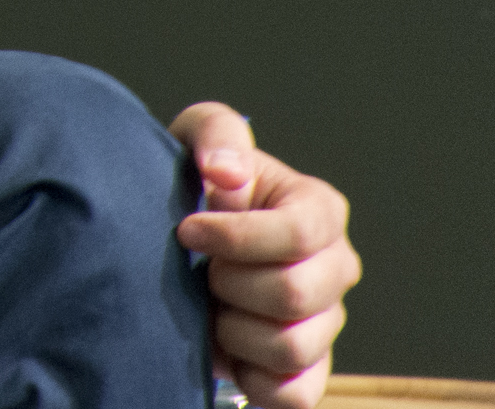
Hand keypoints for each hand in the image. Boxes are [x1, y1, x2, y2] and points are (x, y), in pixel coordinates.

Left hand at [172, 103, 360, 408]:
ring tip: (210, 306)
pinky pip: (291, 394)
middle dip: (229, 283)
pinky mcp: (308, 370)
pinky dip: (249, 376)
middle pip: (293, 294)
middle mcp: (335, 268)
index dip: (234, 237)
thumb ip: (215, 135)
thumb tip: (224, 173)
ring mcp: (326, 323)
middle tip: (203, 271)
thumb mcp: (197, 138)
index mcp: (319, 210)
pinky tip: (222, 345)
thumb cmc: (196, 185)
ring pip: (289, 346)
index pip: (296, 234)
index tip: (187, 230)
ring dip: (231, 329)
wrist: (183, 239)